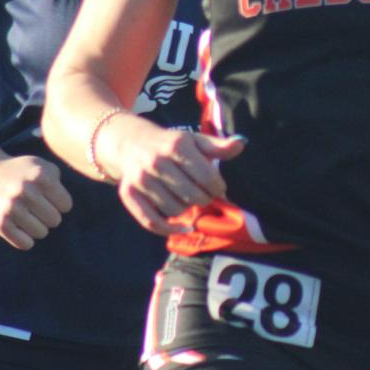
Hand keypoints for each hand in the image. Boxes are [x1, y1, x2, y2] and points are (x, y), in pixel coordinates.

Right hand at [0, 154, 72, 248]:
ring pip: (42, 233)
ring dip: (38, 227)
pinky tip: (21, 228)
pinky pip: (25, 244)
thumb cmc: (20, 170)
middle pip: (55, 220)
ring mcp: (11, 208)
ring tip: (29, 216)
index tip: (50, 198)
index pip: (66, 205)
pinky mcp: (0, 223)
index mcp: (40, 176)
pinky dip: (26, 239)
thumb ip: (57, 181)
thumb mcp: (41, 165)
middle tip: (38, 208)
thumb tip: (65, 205)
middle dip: (49, 215)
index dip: (60, 203)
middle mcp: (26, 191)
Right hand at [102, 116, 245, 234]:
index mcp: (177, 146)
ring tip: (186, 198)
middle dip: (204, 199)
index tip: (218, 188)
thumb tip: (241, 145)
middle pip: (193, 197)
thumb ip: (217, 146)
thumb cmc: (170, 144)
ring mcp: (141, 179)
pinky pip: (151, 222)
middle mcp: (157, 162)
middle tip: (204, 195)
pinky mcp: (128, 194)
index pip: (207, 178)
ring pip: (174, 211)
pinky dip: (168, 229)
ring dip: (186, 209)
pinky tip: (181, 227)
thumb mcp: (194, 140)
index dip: (218, 187)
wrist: (131, 143)